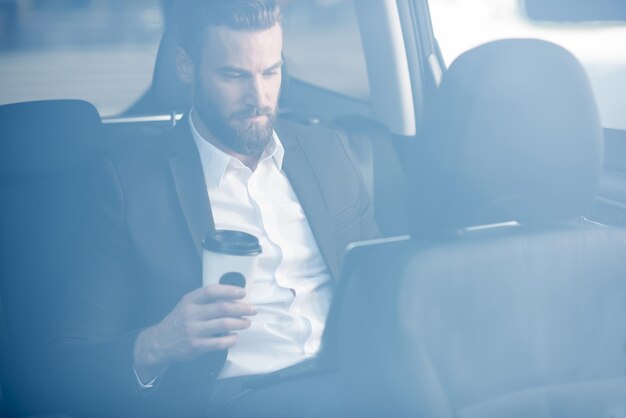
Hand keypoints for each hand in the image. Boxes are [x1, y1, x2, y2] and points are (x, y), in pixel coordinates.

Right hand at [133, 284, 255, 381]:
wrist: (160, 342)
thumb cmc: (179, 321)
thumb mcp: (188, 305)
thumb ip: (206, 300)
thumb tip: (232, 297)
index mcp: (190, 300)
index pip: (211, 291)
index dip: (229, 290)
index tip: (243, 293)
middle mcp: (191, 314)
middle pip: (222, 308)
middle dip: (241, 308)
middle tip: (252, 309)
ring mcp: (193, 330)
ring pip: (224, 324)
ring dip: (240, 323)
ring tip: (247, 322)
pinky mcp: (196, 346)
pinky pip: (219, 342)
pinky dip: (231, 339)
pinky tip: (235, 336)